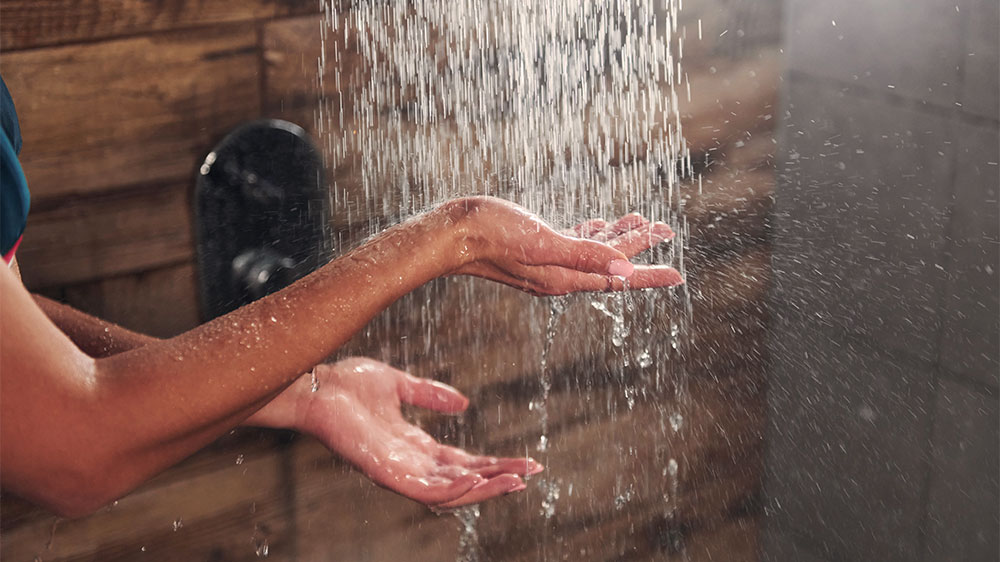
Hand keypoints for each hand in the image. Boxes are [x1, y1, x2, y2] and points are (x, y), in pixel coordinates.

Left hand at [262, 358, 541, 507]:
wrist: (316, 385)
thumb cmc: (348, 384)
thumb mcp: (399, 384)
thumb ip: (429, 394)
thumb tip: (464, 403)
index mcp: (415, 446)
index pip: (463, 462)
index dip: (495, 463)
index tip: (526, 461)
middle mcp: (410, 463)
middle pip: (465, 479)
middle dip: (500, 478)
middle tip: (533, 473)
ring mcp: (399, 471)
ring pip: (451, 492)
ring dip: (485, 488)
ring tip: (517, 481)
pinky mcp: (386, 473)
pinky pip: (425, 491)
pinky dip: (453, 489)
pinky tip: (476, 479)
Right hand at [441, 197, 682, 294]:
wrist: (450, 234)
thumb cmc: (492, 235)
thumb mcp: (543, 242)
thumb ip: (583, 254)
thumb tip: (624, 267)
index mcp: (564, 278)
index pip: (617, 280)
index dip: (649, 275)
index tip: (678, 275)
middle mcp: (559, 275)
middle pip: (609, 264)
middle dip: (639, 247)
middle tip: (667, 229)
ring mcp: (546, 263)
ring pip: (593, 252)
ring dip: (617, 236)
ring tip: (642, 220)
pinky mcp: (534, 249)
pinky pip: (572, 244)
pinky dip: (591, 234)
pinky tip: (599, 223)